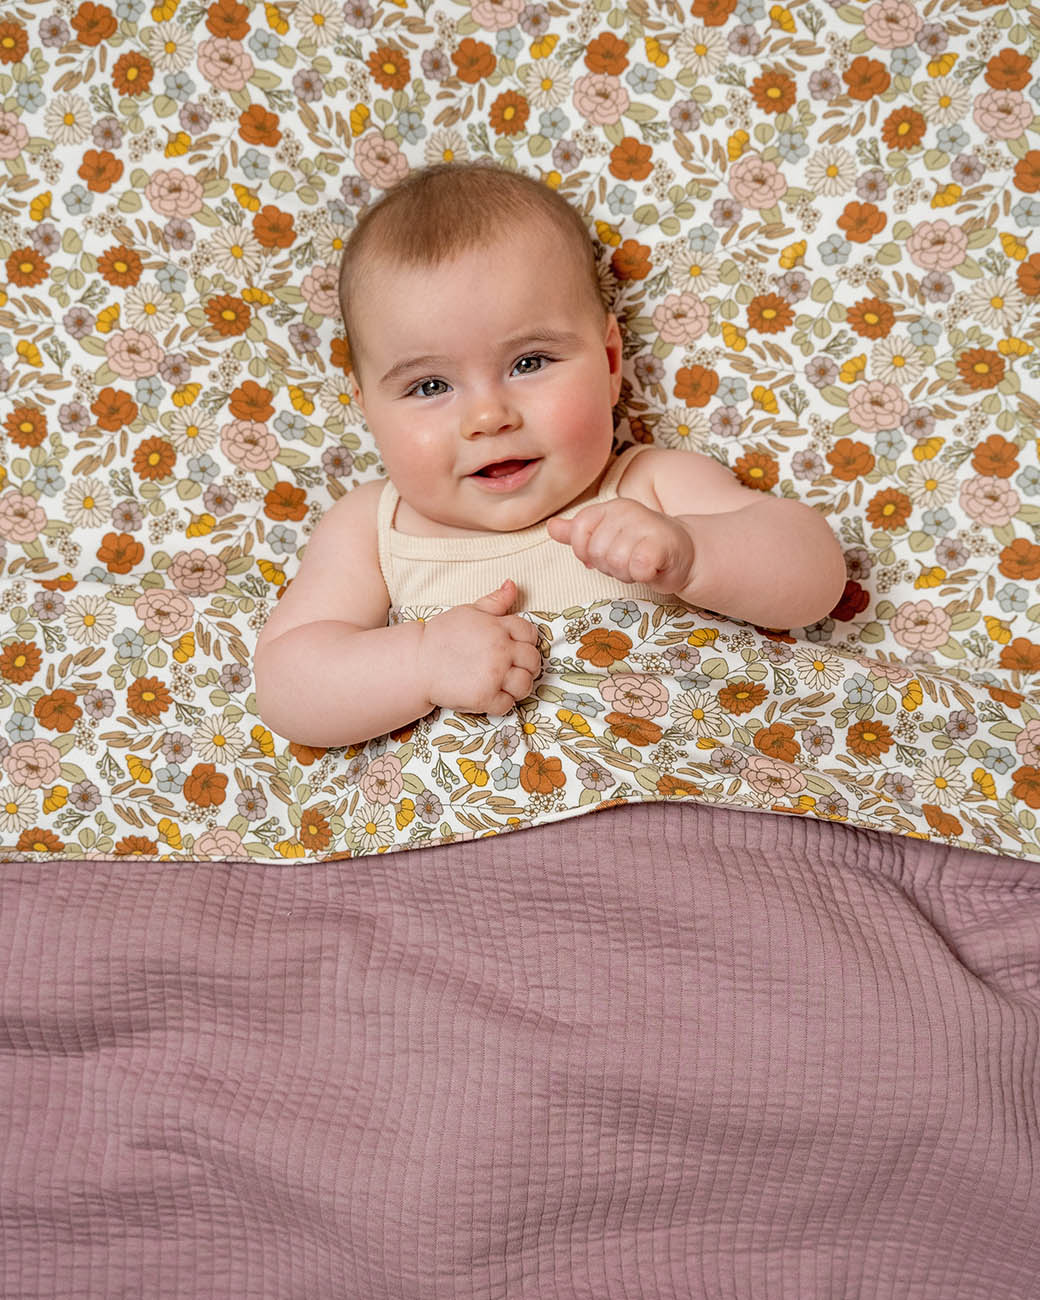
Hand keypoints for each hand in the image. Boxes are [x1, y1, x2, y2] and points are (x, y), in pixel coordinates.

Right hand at [418, 580, 542, 715]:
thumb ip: (495, 601)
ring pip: (524, 685)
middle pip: (532, 661)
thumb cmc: (441, 636)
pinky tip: (492, 695)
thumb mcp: (469, 611)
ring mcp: (494, 675)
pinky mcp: (484, 697)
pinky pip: (507, 705)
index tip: (518, 648)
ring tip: (506, 684)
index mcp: (498, 628)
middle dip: (528, 666)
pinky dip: (503, 703)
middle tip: (515, 669)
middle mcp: (500, 651)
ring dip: (519, 686)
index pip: (530, 634)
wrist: (417, 663)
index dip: (528, 642)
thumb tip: (512, 584)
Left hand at [546, 499, 694, 592]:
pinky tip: (651, 568)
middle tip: (628, 561)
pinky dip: (642, 575)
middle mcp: (626, 511)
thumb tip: (551, 526)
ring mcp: (645, 525)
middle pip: (596, 551)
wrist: (686, 552)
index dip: (585, 551)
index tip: (603, 554)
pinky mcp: (662, 544)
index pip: (579, 530)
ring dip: (626, 573)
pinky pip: (637, 567)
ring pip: (615, 561)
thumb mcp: (607, 536)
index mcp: (609, 507)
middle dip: (609, 566)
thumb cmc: (642, 547)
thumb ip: (579, 533)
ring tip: (640, 565)